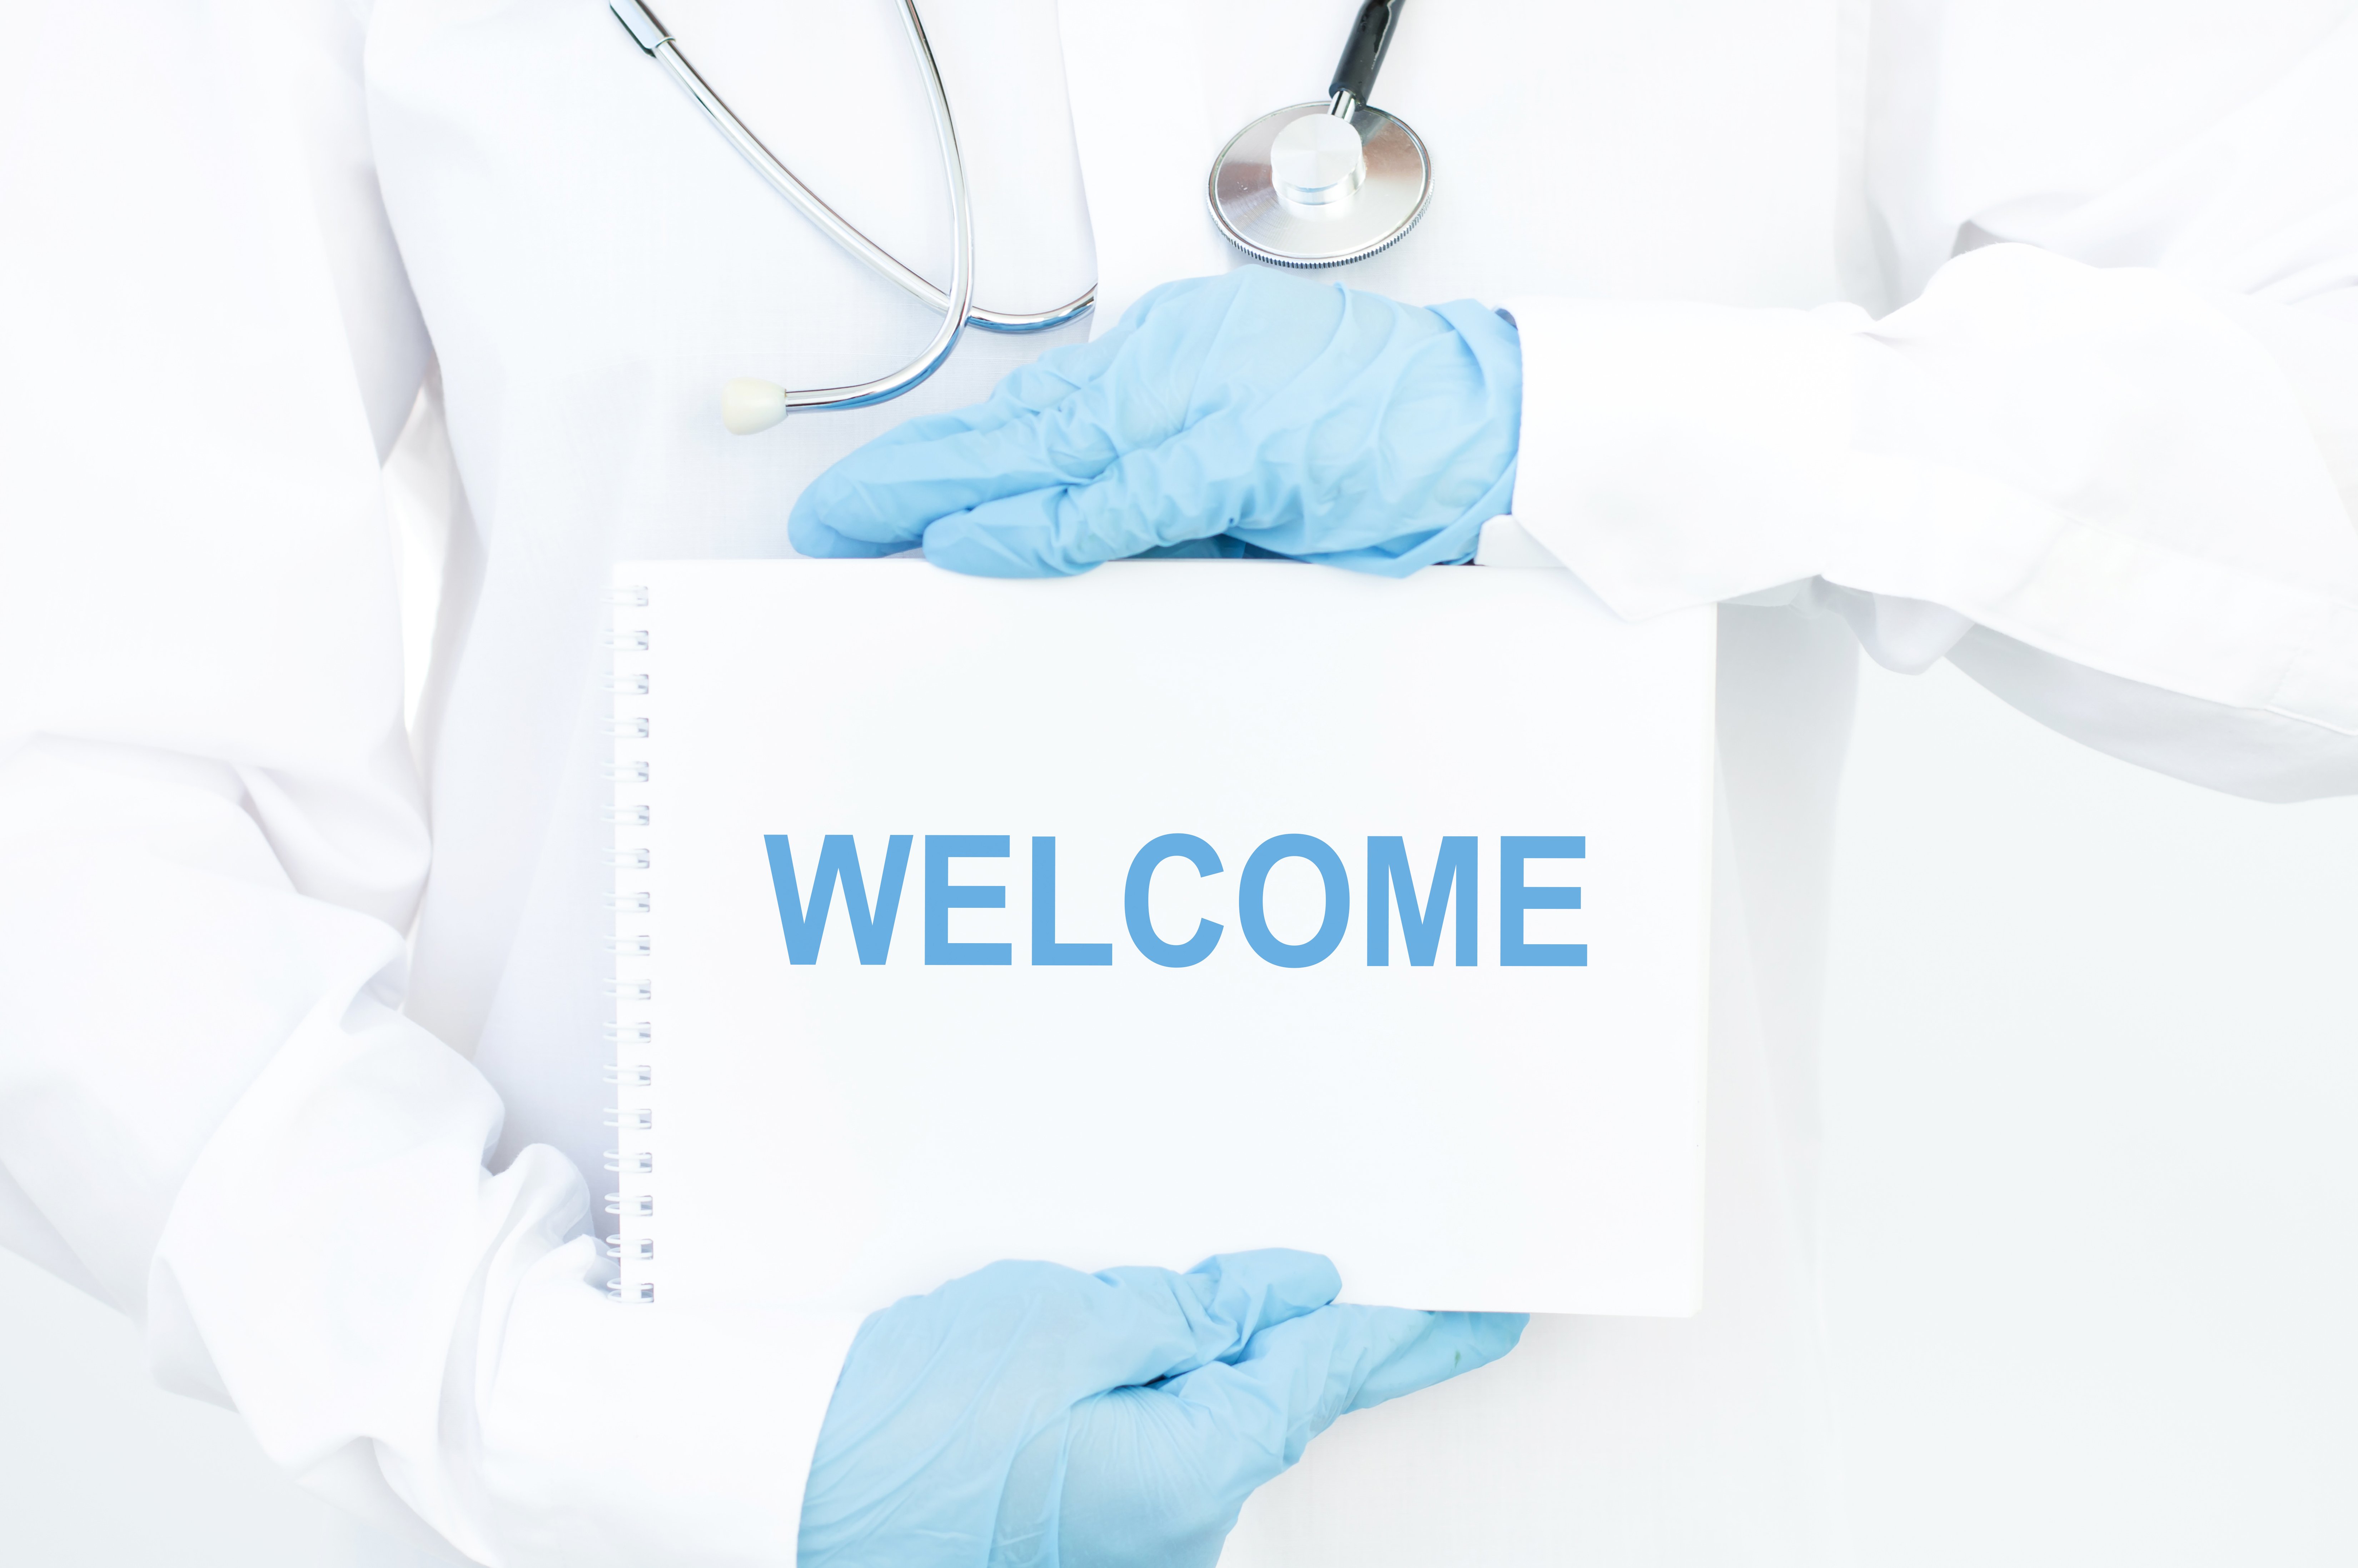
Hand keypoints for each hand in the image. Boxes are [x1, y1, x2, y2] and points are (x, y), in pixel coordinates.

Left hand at [788, 269, 1521, 576]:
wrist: (1484, 421)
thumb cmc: (1375, 438)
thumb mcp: (1247, 467)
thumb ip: (1162, 502)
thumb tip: (1074, 545)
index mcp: (1168, 373)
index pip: (1033, 422)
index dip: (946, 465)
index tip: (877, 501)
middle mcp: (1168, 376)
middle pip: (1012, 430)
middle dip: (908, 478)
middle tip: (826, 518)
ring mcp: (1200, 408)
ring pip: (1040, 456)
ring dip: (940, 497)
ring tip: (857, 530)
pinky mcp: (1237, 456)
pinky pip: (1119, 502)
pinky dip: (1041, 528)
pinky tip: (974, 545)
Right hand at [796, 1250, 1524, 1567]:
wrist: (784, 1475)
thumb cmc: (913, 1406)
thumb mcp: (1065, 1319)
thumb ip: (1194, 1309)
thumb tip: (1289, 1294)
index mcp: (1185, 1471)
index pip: (1329, 1377)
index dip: (1415, 1330)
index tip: (1491, 1307)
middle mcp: (1175, 1529)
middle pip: (1275, 1402)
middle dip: (1308, 1329)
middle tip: (1362, 1254)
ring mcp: (1129, 1540)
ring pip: (1213, 1420)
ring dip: (1217, 1353)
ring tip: (1184, 1283)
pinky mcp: (1085, 1530)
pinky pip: (1160, 1444)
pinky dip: (1166, 1386)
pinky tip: (1139, 1338)